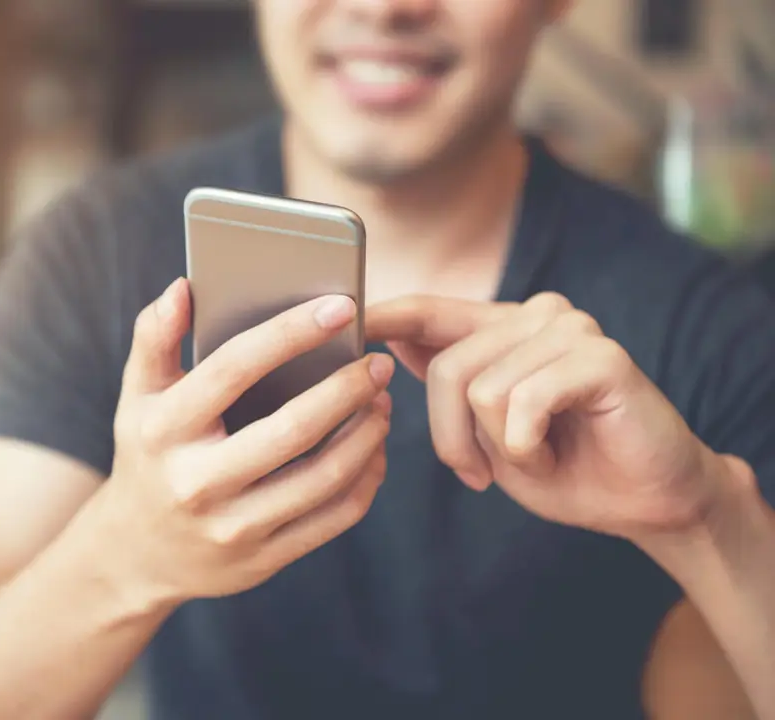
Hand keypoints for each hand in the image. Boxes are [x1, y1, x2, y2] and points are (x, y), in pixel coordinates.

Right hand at [94, 279, 394, 604]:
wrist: (136, 554)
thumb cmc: (149, 454)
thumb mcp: (137, 397)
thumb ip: (155, 338)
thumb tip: (184, 288)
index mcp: (163, 430)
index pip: (232, 370)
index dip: (289, 333)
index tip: (341, 307)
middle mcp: (195, 482)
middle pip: (290, 430)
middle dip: (346, 390)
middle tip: (377, 364)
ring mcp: (231, 527)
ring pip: (322, 478)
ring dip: (365, 435)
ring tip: (380, 402)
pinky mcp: (262, 560)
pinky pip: (332, 519)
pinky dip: (365, 479)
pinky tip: (373, 450)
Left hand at [367, 292, 729, 540]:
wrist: (645, 501)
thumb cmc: (561, 467)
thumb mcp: (484, 432)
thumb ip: (447, 384)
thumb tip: (389, 342)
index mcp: (501, 328)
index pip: (429, 310)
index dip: (384, 316)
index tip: (344, 319)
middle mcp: (535, 315)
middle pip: (447, 368)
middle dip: (453, 437)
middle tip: (482, 473)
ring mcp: (571, 329)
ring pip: (481, 390)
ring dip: (500, 448)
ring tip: (536, 457)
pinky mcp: (601, 357)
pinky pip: (523, 403)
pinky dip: (527, 447)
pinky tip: (553, 454)